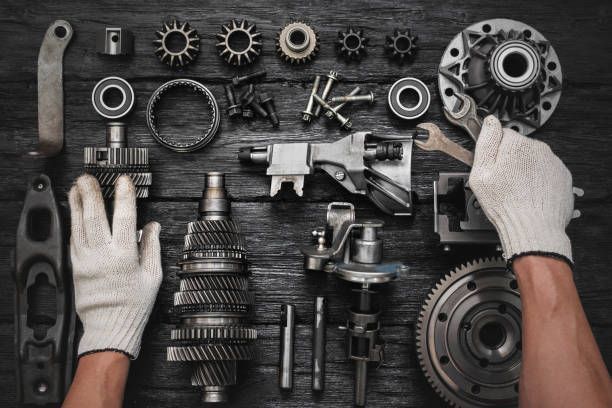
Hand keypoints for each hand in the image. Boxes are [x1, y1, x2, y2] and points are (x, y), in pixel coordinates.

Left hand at [68, 174, 161, 357]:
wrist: (109, 327)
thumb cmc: (133, 306)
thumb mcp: (152, 277)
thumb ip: (151, 248)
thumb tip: (152, 227)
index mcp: (124, 257)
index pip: (124, 218)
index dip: (124, 197)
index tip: (124, 182)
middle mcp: (102, 256)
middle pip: (95, 217)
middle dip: (92, 193)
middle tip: (90, 178)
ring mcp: (86, 260)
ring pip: (79, 225)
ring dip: (77, 203)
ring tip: (77, 187)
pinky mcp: (76, 266)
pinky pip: (73, 238)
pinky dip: (73, 221)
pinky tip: (74, 211)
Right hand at [469, 116, 575, 262]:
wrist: (534, 227)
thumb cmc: (506, 204)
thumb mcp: (481, 174)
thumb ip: (485, 143)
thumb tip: (489, 123)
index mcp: (516, 145)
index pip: (502, 134)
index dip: (493, 151)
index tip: (491, 165)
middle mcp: (538, 149)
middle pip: (518, 147)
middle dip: (509, 161)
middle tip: (502, 181)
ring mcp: (553, 162)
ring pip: (533, 160)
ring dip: (524, 171)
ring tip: (516, 191)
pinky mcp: (562, 176)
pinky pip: (545, 173)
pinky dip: (537, 181)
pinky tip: (529, 194)